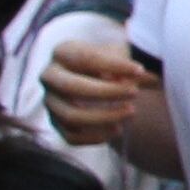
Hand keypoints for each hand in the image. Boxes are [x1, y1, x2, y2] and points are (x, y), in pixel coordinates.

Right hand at [40, 26, 145, 147]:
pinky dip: (96, 136)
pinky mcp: (56, 124)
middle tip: (135, 92)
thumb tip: (134, 77)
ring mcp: (50, 102)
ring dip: (104, 117)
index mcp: (62, 52)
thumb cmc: (111, 63)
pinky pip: (72, 136)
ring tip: (131, 112)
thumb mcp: (117, 55)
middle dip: (106, 92)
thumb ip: (122, 64)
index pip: (85, 58)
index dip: (114, 65)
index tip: (140, 70)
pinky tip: (118, 129)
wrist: (99, 79)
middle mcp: (50, 76)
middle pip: (72, 87)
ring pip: (71, 116)